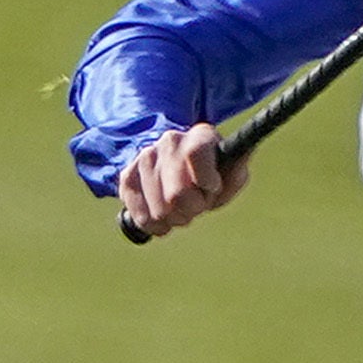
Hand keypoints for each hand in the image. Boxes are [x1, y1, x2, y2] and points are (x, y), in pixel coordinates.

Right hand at [120, 125, 237, 238]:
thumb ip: (235, 171)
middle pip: (177, 193)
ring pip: (160, 210)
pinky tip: (164, 218)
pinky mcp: (127, 177)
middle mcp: (169, 141)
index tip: (212, 187)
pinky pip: (140, 216)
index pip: (195, 154)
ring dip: (175, 218)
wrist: (180, 171)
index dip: (206, 182)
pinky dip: (155, 225)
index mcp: (200, 136)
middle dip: (193, 208)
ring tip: (180, 207)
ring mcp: (145, 158)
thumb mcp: (231, 174)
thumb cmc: (212, 175)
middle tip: (197, 202)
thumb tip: (233, 164)